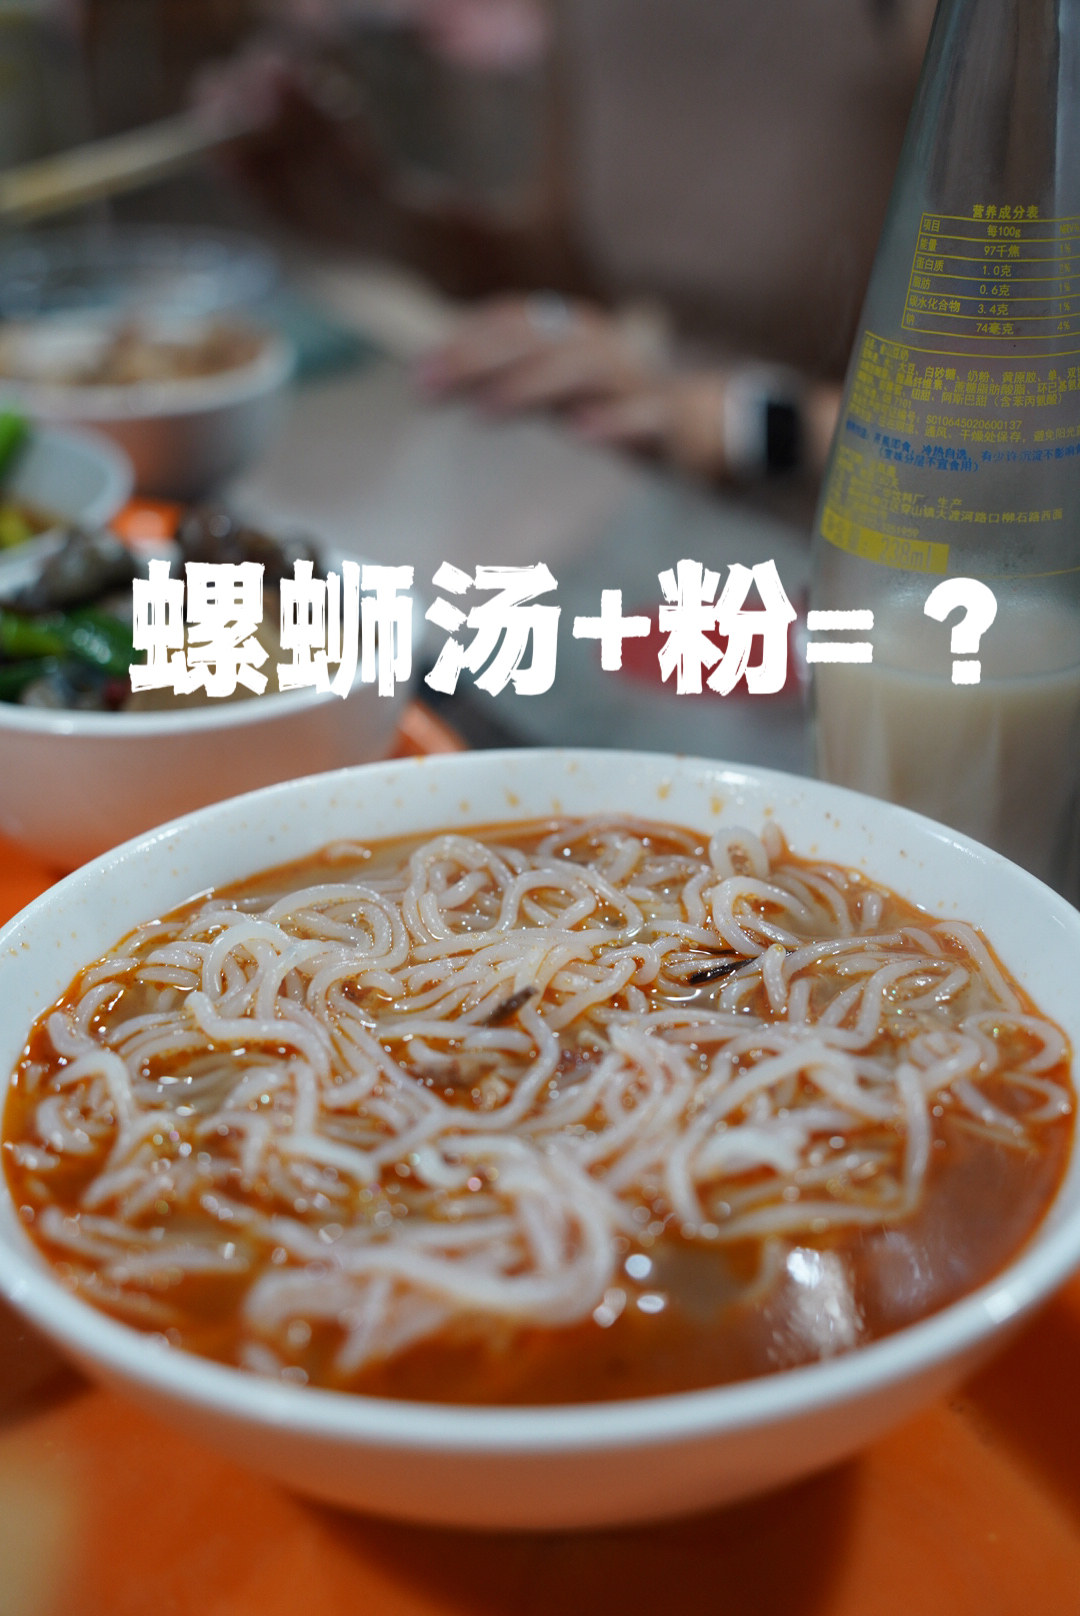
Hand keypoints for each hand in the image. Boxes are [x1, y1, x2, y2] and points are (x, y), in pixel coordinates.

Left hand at [415, 295, 659, 414]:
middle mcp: (602, 347)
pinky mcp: (669, 419)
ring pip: (582, 370)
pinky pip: (643, 415)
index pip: (514, 323)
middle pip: (536, 342)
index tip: (419, 374)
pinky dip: (613, 421)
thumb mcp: (557, 390)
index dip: (465, 342)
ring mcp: (636, 381)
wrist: (708, 428)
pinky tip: (580, 434)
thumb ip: (506, 380)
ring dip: (531, 385)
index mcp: (575, 334)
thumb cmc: (618, 406)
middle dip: (478, 361)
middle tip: (429, 389)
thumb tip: (436, 379)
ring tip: (484, 410)